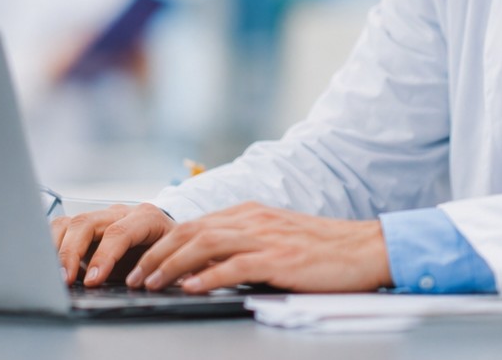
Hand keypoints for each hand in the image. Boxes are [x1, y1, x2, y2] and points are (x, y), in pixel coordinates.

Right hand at [50, 203, 173, 286]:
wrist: (169, 241)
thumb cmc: (169, 254)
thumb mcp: (169, 264)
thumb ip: (155, 273)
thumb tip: (139, 289)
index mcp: (147, 218)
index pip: (119, 232)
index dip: (104, 256)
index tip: (93, 281)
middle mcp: (121, 213)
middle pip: (87, 223)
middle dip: (72, 253)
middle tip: (66, 281)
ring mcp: (101, 217)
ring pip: (71, 223)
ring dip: (57, 249)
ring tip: (54, 275)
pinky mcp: (86, 226)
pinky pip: (62, 227)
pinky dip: (53, 245)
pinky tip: (52, 266)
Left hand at [126, 202, 392, 293]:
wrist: (367, 248)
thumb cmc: (324, 250)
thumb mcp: (276, 241)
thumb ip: (243, 249)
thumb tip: (206, 269)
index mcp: (249, 213)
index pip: (193, 225)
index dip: (161, 244)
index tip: (140, 264)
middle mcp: (252, 219)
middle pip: (190, 231)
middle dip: (156, 255)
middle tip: (133, 277)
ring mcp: (265, 237)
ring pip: (204, 245)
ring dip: (171, 265)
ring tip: (150, 283)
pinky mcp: (280, 258)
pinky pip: (235, 265)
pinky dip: (207, 276)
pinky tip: (190, 287)